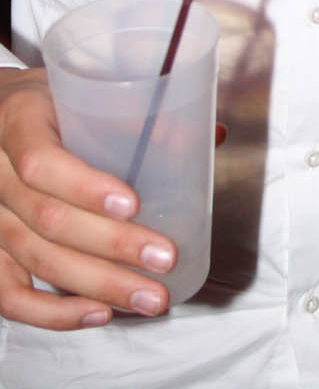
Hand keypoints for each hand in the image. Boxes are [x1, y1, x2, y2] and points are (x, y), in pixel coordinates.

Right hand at [0, 66, 176, 328]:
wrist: (1, 115)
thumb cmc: (52, 101)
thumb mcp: (85, 90)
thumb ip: (141, 113)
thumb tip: (212, 135)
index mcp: (18, 122)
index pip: (40, 162)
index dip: (85, 187)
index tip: (133, 203)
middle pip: (47, 220)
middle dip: (111, 246)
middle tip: (165, 259)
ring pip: (35, 260)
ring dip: (97, 285)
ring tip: (150, 297)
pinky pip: (9, 295)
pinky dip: (52, 313)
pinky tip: (99, 313)